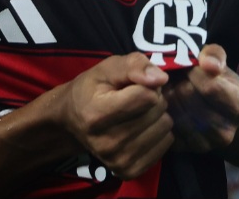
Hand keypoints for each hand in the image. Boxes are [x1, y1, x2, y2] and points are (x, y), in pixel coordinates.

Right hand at [57, 53, 173, 179]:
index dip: (146, 84)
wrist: (72, 121)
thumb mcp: (107, 68)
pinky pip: (165, 144)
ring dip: (157, 115)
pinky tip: (142, 128)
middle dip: (152, 99)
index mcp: (97, 114)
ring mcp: (118, 160)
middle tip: (135, 98)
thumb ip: (133, 66)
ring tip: (138, 113)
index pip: (146, 96)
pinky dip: (159, 132)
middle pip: (156, 111)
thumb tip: (161, 79)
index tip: (133, 85)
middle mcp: (107, 142)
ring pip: (164, 128)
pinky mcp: (129, 172)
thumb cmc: (91, 90)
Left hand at [162, 44, 238, 152]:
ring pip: (173, 111)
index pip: (210, 87)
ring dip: (166, 94)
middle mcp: (225, 132)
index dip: (193, 72)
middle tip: (173, 75)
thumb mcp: (218, 62)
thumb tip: (208, 64)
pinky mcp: (184, 149)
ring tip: (169, 86)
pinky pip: (164, 124)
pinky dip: (160, 110)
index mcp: (238, 107)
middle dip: (177, 81)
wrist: (216, 113)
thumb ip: (214, 55)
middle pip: (187, 97)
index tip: (187, 65)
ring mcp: (205, 145)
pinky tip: (165, 102)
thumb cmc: (216, 81)